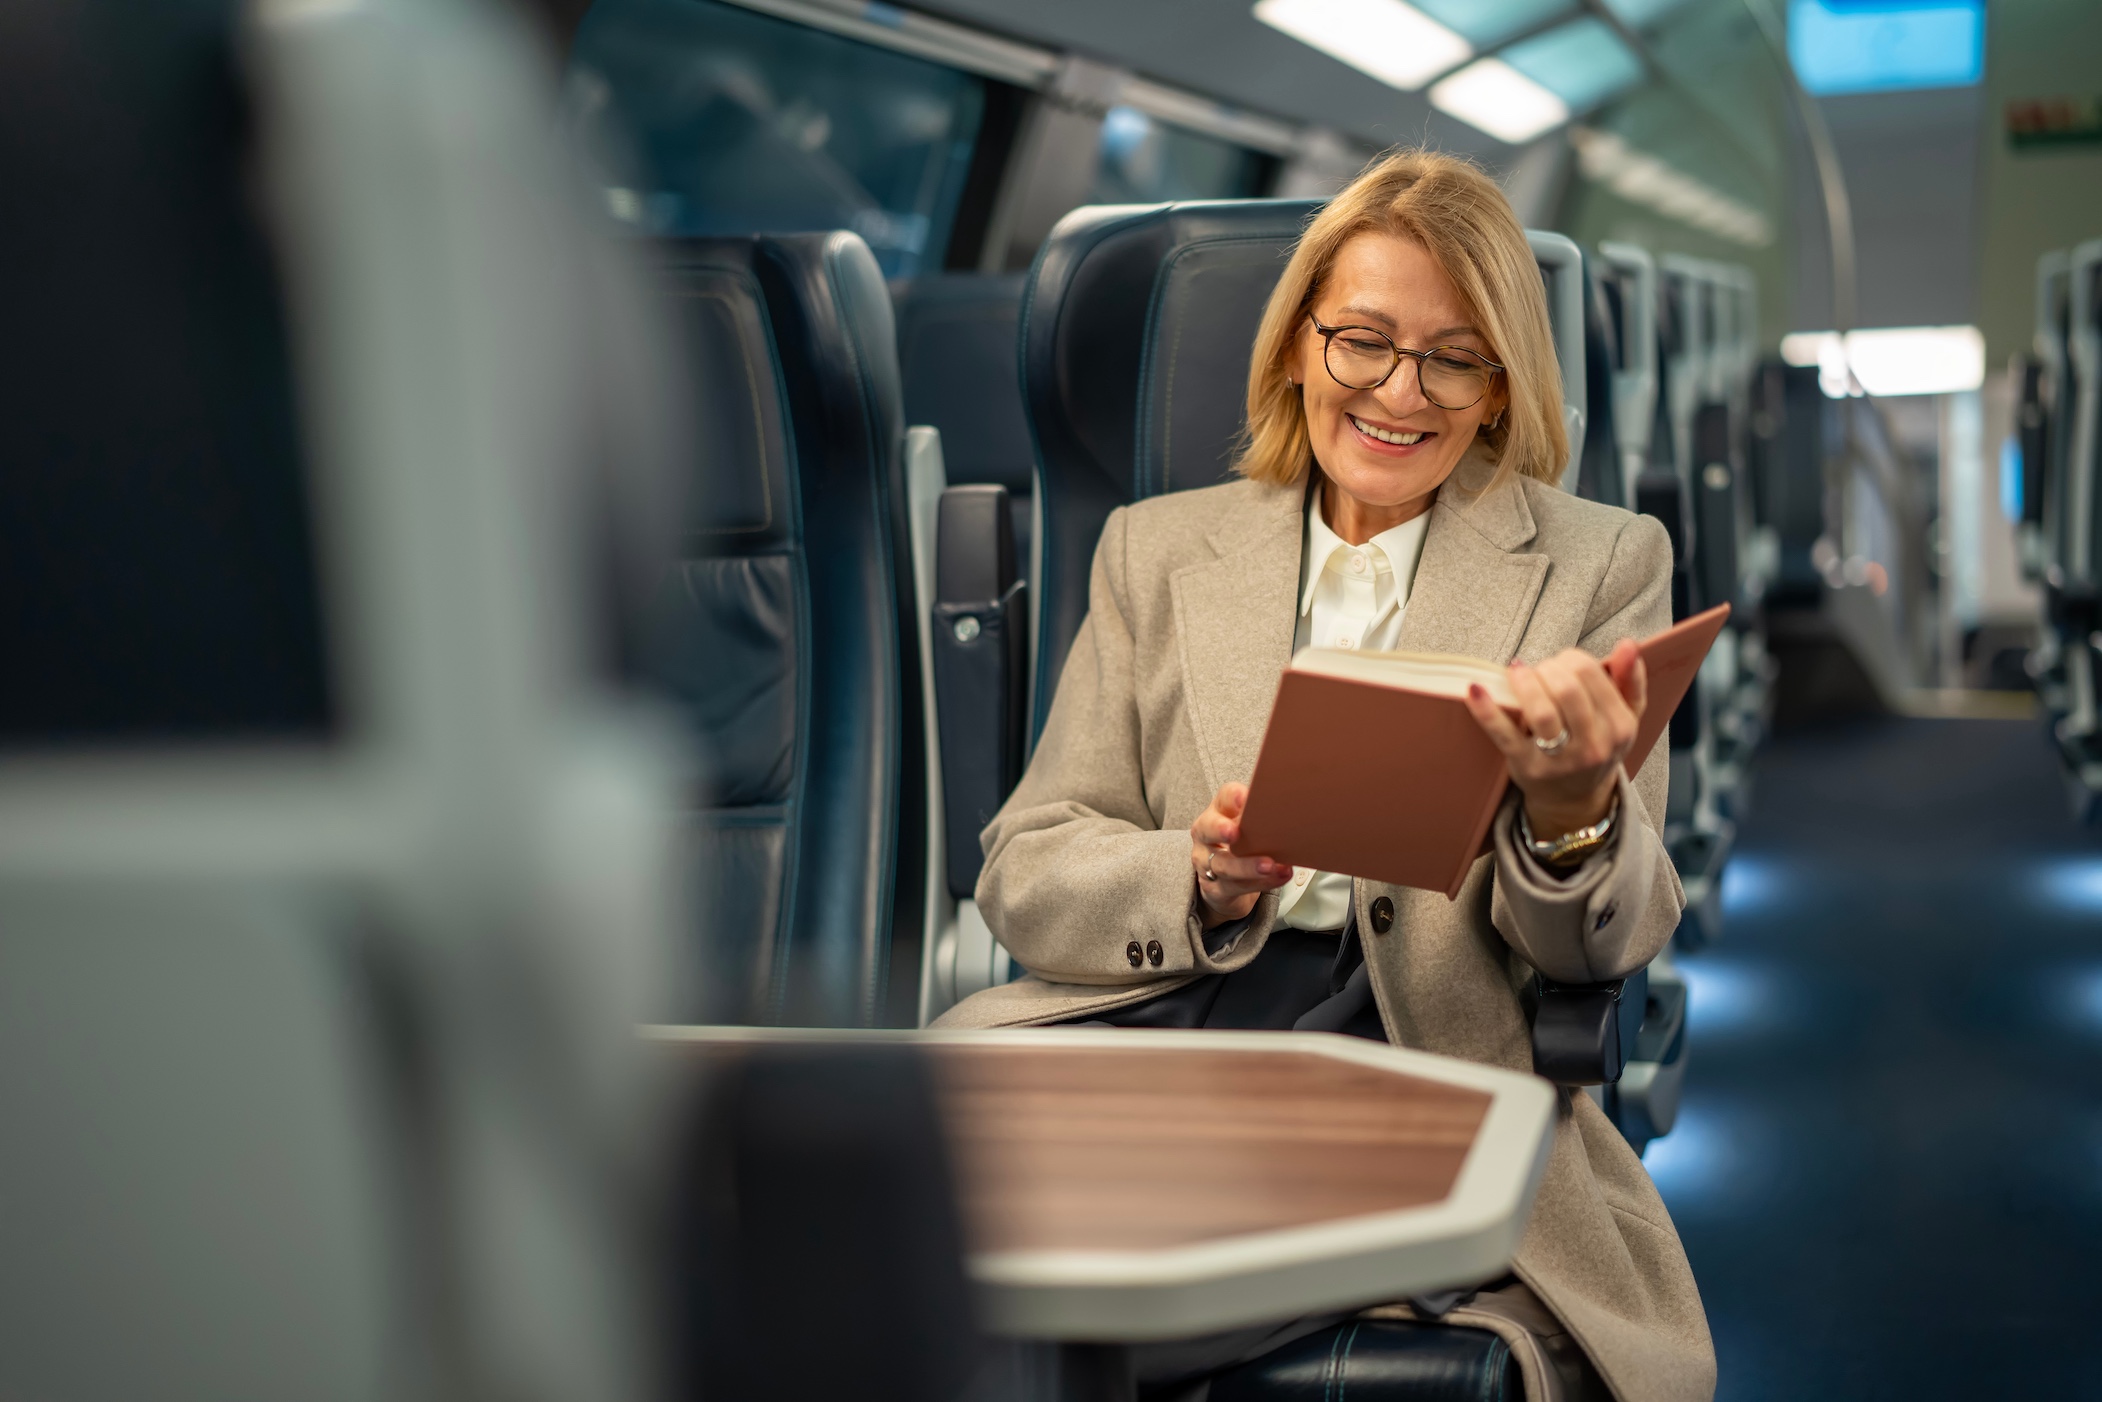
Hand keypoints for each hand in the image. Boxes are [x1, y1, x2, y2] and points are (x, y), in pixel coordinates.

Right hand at [1189, 782, 1293, 928]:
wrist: (1225, 883)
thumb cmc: (1242, 847)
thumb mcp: (1249, 828)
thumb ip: (1265, 819)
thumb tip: (1297, 812)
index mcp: (1217, 813)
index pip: (1223, 798)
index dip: (1232, 796)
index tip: (1244, 798)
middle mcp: (1207, 837)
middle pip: (1208, 829)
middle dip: (1221, 829)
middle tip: (1235, 831)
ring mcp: (1207, 864)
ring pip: (1223, 864)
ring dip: (1247, 866)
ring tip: (1269, 865)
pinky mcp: (1216, 889)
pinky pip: (1235, 887)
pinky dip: (1259, 883)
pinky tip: (1277, 877)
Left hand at [1463, 640, 1646, 840]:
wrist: (1574, 798)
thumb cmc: (1595, 746)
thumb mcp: (1624, 716)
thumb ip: (1630, 680)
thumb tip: (1628, 644)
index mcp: (1619, 727)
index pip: (1589, 672)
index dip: (1568, 659)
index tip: (1558, 665)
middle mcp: (1593, 746)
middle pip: (1566, 688)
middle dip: (1546, 669)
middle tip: (1538, 672)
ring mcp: (1559, 759)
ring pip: (1541, 710)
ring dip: (1524, 683)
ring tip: (1518, 675)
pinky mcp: (1525, 765)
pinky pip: (1504, 734)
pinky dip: (1487, 710)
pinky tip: (1476, 689)